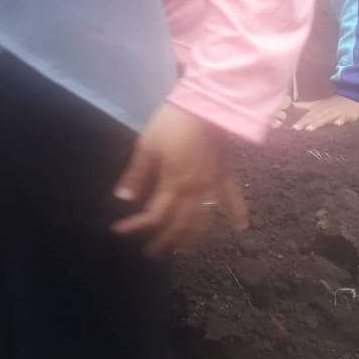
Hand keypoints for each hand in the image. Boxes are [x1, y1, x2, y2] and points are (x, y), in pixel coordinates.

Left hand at [112, 104, 247, 257]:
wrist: (204, 105)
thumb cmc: (170, 123)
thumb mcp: (146, 146)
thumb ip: (136, 175)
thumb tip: (123, 198)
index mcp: (173, 184)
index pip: (154, 215)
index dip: (136, 226)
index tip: (119, 231)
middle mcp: (195, 191)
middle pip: (180, 225)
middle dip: (165, 242)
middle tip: (152, 252)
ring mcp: (213, 185)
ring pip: (205, 220)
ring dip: (194, 238)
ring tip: (183, 249)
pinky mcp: (226, 175)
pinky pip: (234, 198)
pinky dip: (237, 213)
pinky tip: (239, 227)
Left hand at [284, 95, 358, 131]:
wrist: (353, 97)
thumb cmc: (333, 103)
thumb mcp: (318, 103)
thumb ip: (305, 105)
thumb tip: (292, 105)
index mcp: (318, 107)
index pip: (307, 114)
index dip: (299, 119)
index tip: (292, 126)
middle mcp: (325, 110)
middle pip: (314, 117)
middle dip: (305, 122)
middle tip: (296, 127)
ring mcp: (336, 112)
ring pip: (327, 117)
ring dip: (319, 122)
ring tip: (310, 128)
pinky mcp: (348, 114)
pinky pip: (345, 117)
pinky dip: (341, 120)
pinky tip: (338, 123)